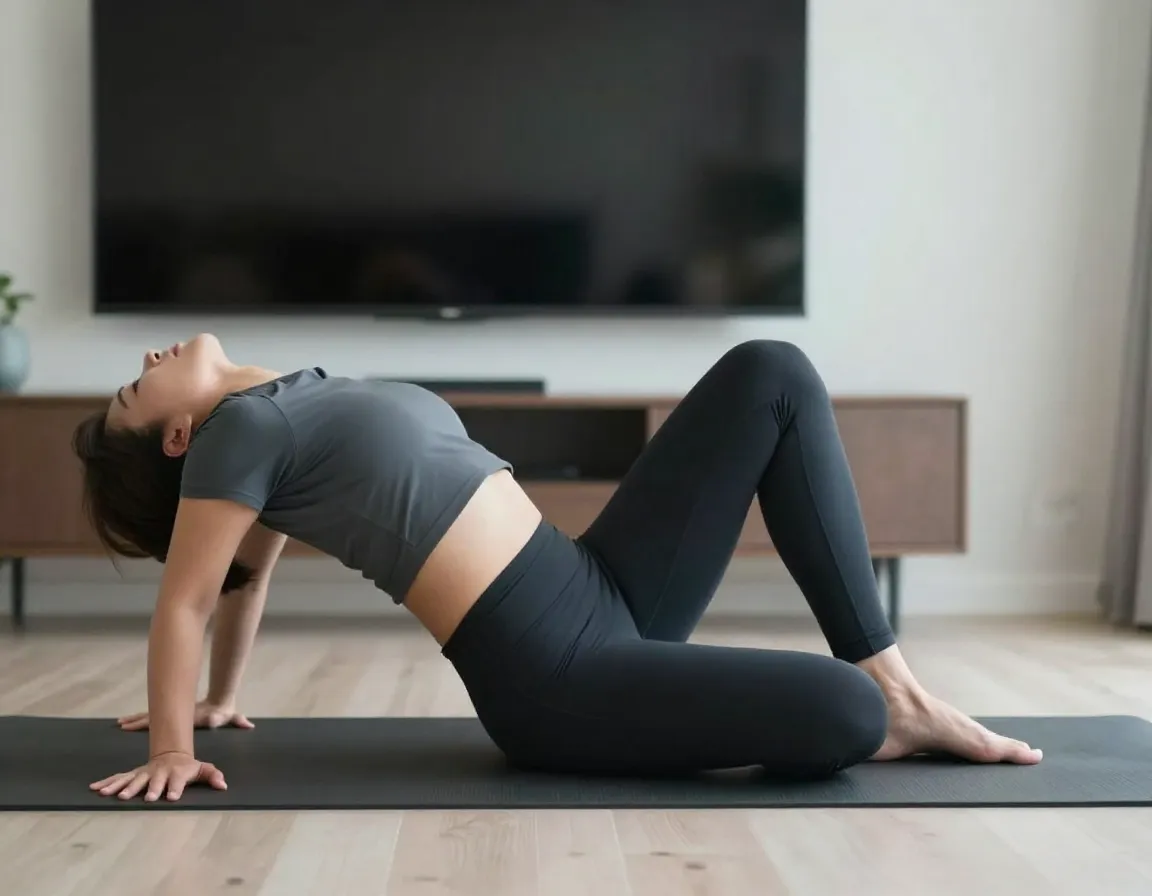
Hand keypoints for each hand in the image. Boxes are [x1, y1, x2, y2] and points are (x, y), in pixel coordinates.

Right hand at [90, 751, 226, 801]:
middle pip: (152, 781)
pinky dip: (107, 782)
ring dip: (122, 787)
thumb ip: (212, 775)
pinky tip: (95, 788)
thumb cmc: (188, 767)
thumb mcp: (202, 769)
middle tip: (144, 797)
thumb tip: (223, 785)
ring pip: (132, 779)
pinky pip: (119, 778)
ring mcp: (144, 773)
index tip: (172, 797)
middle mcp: (158, 773)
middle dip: (148, 789)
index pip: (177, 782)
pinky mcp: (134, 774)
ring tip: (109, 794)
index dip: (175, 788)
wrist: (172, 753)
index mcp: (176, 773)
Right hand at [117, 699, 254, 731]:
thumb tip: (246, 724)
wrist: (220, 702)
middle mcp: (177, 712)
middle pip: (154, 715)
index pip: (164, 718)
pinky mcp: (174, 713)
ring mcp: (174, 711)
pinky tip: (133, 722)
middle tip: (121, 724)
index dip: (150, 722)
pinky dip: (143, 719)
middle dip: (137, 720)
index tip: (138, 724)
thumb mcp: (228, 717)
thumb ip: (237, 720)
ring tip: (121, 723)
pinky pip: (155, 717)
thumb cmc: (222, 712)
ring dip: (137, 719)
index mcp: (184, 716)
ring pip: (152, 715)